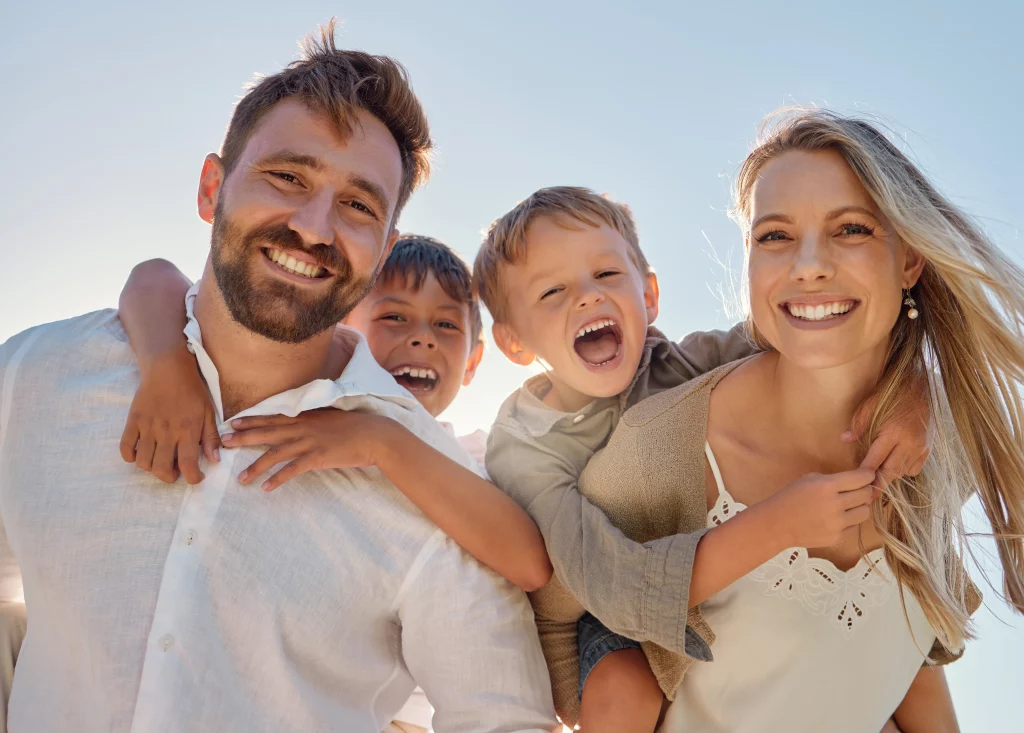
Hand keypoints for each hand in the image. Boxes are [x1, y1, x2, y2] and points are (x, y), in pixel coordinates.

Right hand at [120, 347, 219, 483]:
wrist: (168, 368)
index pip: (189, 465)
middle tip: (176, 471)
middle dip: (170, 477)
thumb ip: (211, 437)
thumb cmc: (192, 390)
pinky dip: (130, 456)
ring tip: (160, 461)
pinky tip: (140, 452)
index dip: (193, 478)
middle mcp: (167, 432)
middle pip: (162, 469)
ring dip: (151, 468)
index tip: (196, 478)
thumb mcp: (209, 412)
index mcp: (188, 430)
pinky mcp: (133, 421)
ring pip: (143, 462)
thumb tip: (214, 460)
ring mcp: (147, 427)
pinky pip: (125, 447)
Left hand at [223, 409, 397, 490]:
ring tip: (241, 479)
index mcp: (305, 417)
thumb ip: (312, 420)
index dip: (252, 421)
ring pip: (276, 454)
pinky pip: (293, 470)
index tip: (232, 423)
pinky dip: (278, 479)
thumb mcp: (329, 418)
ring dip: (256, 467)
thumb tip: (298, 423)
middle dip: (244, 438)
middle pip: (267, 433)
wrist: (374, 435)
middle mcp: (303, 427)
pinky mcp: (318, 457)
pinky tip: (266, 488)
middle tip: (223, 443)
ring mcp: (309, 442)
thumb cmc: (354, 427)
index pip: (272, 418)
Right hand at [767, 468, 876, 548]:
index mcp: (827, 486)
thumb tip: (858, 483)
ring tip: (850, 505)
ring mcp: (836, 523)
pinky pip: (854, 527)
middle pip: (866, 495)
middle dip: (865, 490)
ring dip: (860, 507)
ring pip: (865, 512)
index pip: (861, 478)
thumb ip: (834, 479)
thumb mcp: (809, 479)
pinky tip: (837, 518)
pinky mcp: (836, 538)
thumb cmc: (791, 497)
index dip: (868, 475)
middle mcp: (835, 504)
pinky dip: (850, 521)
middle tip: (859, 490)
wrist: (776, 524)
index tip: (869, 475)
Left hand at [844, 377, 931, 487]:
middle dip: (878, 484)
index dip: (865, 473)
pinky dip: (903, 471)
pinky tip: (893, 466)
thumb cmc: (893, 396)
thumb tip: (844, 439)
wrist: (923, 390)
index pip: (876, 459)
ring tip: (876, 480)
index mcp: (894, 432)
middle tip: (867, 497)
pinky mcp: (928, 450)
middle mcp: (910, 443)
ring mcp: (921, 448)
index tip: (856, 484)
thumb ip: (859, 424)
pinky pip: (913, 469)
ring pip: (902, 472)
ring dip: (889, 476)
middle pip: (891, 471)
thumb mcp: (871, 405)